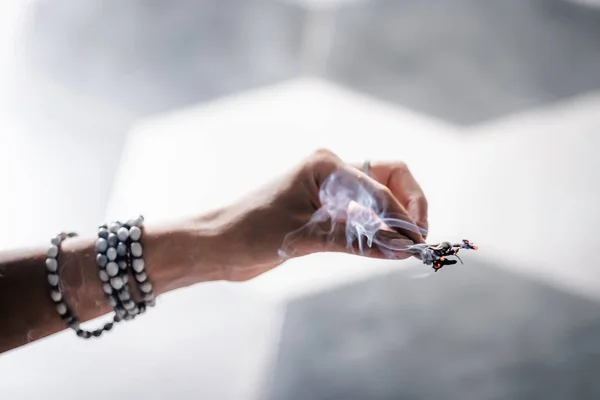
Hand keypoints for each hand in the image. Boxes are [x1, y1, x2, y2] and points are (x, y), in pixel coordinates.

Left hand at [219, 149, 428, 280]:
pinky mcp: (326, 210)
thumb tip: (401, 248)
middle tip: (417, 239)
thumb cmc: (253, 232)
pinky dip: (380, 229)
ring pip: (380, 196)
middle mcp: (332, 172)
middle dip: (409, 205)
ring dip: (397, 217)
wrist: (220, 245)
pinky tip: (385, 248)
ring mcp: (330, 190)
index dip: (401, 216)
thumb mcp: (307, 235)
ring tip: (405, 246)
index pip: (380, 185)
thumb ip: (356, 240)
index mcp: (326, 165)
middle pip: (389, 178)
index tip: (414, 244)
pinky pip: (365, 215)